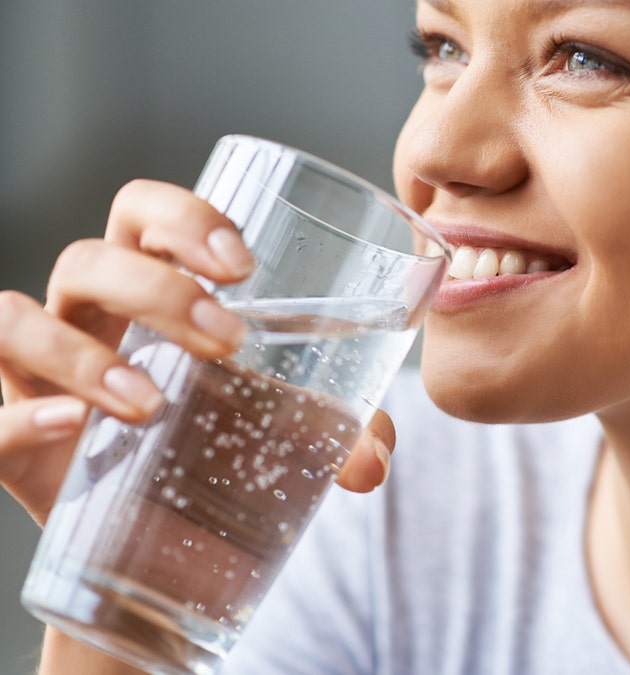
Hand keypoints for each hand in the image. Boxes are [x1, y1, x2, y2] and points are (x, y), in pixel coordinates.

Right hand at [0, 179, 393, 526]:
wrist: (161, 543)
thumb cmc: (218, 451)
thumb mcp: (283, 432)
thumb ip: (340, 432)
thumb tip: (374, 460)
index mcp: (148, 291)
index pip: (142, 214)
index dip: (182, 217)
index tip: (243, 264)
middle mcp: (84, 317)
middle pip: (89, 260)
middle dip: (157, 290)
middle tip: (225, 341)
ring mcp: (33, 373)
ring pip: (17, 318)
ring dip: (83, 355)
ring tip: (152, 404)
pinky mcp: (7, 435)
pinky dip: (20, 414)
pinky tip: (74, 426)